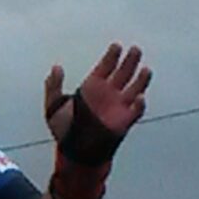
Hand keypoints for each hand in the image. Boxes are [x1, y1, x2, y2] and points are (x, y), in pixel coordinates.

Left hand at [43, 43, 152, 161]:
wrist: (74, 152)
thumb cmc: (65, 131)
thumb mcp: (53, 108)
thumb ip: (53, 87)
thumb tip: (56, 68)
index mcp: (93, 86)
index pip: (106, 66)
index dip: (112, 56)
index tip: (116, 46)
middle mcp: (108, 94)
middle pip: (123, 73)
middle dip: (130, 61)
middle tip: (135, 49)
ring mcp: (118, 107)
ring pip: (135, 88)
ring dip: (141, 79)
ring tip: (145, 70)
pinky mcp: (124, 122)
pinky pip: (136, 111)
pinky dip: (140, 105)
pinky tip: (140, 98)